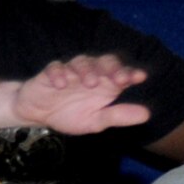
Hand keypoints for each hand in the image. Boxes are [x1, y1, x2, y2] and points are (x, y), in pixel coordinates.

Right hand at [10, 54, 151, 135]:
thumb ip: (117, 116)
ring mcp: (70, 71)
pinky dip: (58, 73)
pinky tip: (61, 84)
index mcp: (105, 84)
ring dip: (87, 70)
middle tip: (117, 80)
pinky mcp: (51, 72)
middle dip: (112, 68)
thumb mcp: (94, 121)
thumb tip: (146, 115)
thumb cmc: (69, 115)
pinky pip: (55, 67)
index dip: (130, 73)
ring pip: (82, 61)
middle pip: (105, 61)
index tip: (139, 77)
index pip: (122, 73)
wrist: (37, 114)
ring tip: (89, 83)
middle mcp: (91, 73)